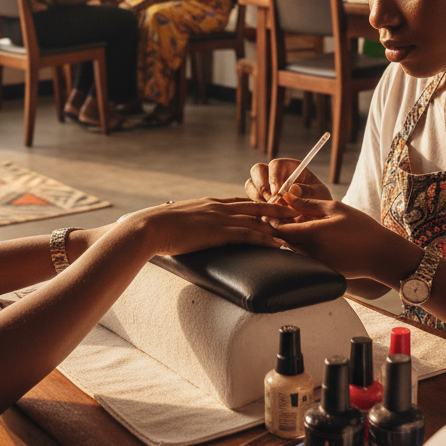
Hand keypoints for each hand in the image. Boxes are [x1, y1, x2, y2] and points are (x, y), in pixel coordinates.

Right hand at [127, 196, 284, 256]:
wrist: (150, 227)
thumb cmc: (158, 227)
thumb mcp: (178, 220)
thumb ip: (190, 223)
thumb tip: (189, 230)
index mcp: (209, 203)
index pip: (240, 201)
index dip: (258, 204)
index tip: (273, 205)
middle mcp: (218, 207)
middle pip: (255, 206)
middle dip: (277, 208)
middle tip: (295, 211)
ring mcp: (220, 218)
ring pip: (257, 219)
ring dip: (278, 224)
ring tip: (295, 228)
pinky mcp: (219, 232)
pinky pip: (249, 234)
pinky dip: (266, 239)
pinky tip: (279, 243)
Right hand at [245, 159, 331, 218]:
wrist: (315, 219)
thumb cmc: (319, 202)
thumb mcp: (319, 195)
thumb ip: (307, 192)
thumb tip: (292, 190)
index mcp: (289, 168)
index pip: (275, 164)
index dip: (274, 177)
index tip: (278, 192)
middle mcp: (274, 174)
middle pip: (257, 170)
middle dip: (262, 186)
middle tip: (271, 203)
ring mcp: (264, 186)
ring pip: (250, 185)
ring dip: (257, 198)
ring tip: (270, 212)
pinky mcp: (258, 200)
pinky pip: (249, 199)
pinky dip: (255, 207)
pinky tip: (266, 216)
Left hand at [271, 193, 413, 281]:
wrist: (381, 255)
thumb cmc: (361, 228)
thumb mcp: (335, 208)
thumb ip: (309, 203)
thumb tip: (288, 195)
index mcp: (314, 234)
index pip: (282, 229)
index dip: (272, 221)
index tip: (268, 212)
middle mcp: (312, 251)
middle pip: (284, 241)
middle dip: (278, 230)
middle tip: (275, 217)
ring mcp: (316, 263)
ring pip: (293, 250)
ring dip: (289, 238)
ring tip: (292, 225)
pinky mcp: (322, 270)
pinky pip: (304, 258)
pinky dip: (301, 248)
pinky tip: (308, 238)